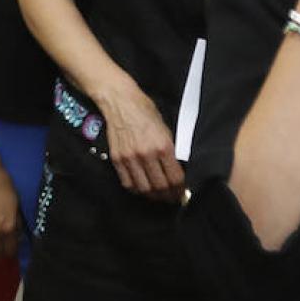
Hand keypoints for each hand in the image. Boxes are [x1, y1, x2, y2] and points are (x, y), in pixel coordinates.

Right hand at [96, 81, 180, 201]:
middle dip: (168, 196)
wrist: (121, 102)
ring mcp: (130, 158)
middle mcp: (146, 154)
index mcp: (163, 146)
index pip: (175, 178)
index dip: (180, 189)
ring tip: (158, 196)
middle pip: (160, 187)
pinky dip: (136, 190)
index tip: (182, 192)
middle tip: (172, 198)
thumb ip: (171, 150)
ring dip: (153, 196)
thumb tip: (177, 169)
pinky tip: (142, 189)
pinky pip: (128, 183)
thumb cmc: (145, 111)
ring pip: (144, 189)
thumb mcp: (166, 129)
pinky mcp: (117, 159)